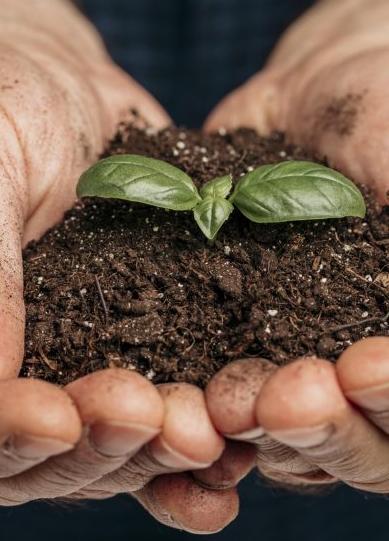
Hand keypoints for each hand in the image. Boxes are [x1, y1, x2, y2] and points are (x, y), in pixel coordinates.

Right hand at [0, 4, 241, 533]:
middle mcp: (33, 362)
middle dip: (101, 446)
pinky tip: (234, 448)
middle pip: (54, 452)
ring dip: (159, 450)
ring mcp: (95, 356)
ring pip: (120, 441)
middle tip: (148, 417)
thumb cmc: (4, 105)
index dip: (7, 432)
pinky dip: (204, 435)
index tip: (55, 415)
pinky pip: (177, 400)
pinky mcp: (158, 336)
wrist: (65, 89)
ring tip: (206, 434)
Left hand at [202, 0, 388, 493]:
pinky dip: (196, 401)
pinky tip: (173, 391)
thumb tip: (387, 296)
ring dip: (258, 427)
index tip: (366, 366)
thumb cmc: (388, 112)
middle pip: (357, 448)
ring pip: (284, 438)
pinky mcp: (224, 335)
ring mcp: (291, 357)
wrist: (317, 92)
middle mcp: (356, 368)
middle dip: (326, 430)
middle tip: (290, 397)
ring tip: (227, 402)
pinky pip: (212, 387)